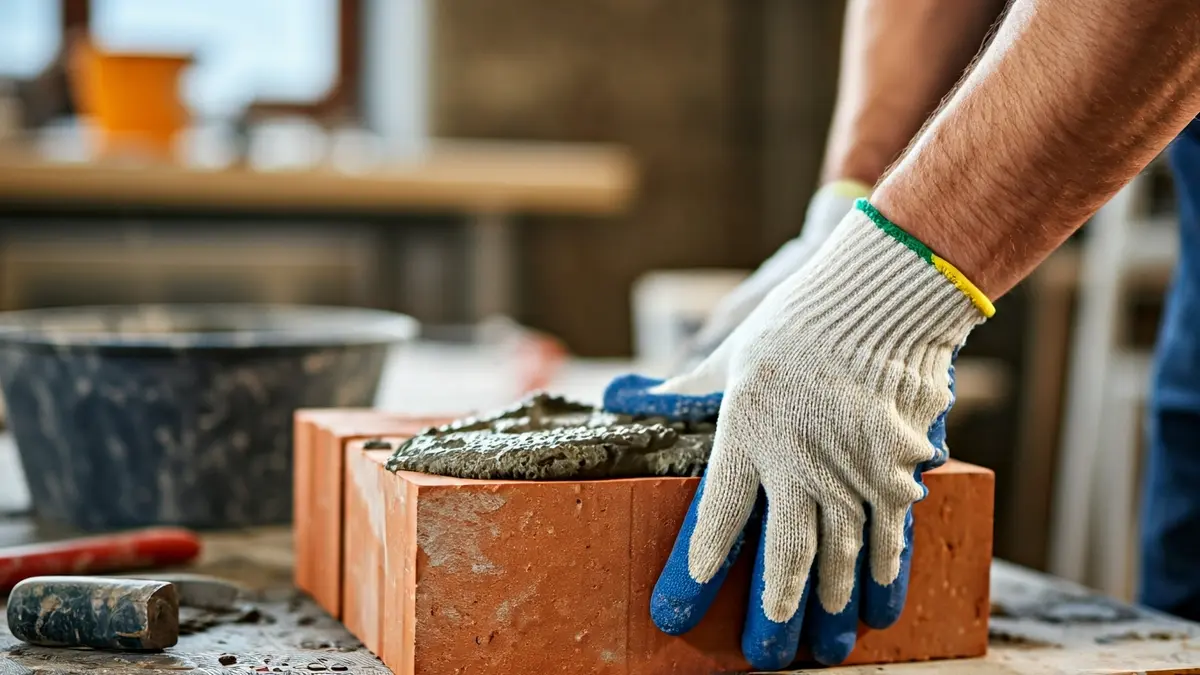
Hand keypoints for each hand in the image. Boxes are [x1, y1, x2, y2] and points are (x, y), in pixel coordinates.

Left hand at [606, 200, 992, 668]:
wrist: (880, 300)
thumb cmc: (796, 325)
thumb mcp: (732, 356)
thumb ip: (687, 390)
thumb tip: (637, 396)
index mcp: (747, 438)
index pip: (716, 521)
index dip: (697, 571)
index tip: (680, 610)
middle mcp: (799, 467)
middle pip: (783, 559)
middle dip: (771, 615)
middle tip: (764, 658)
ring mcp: (853, 474)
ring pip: (839, 560)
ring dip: (829, 610)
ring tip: (822, 650)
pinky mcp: (896, 473)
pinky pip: (889, 536)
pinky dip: (883, 576)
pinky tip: (879, 608)